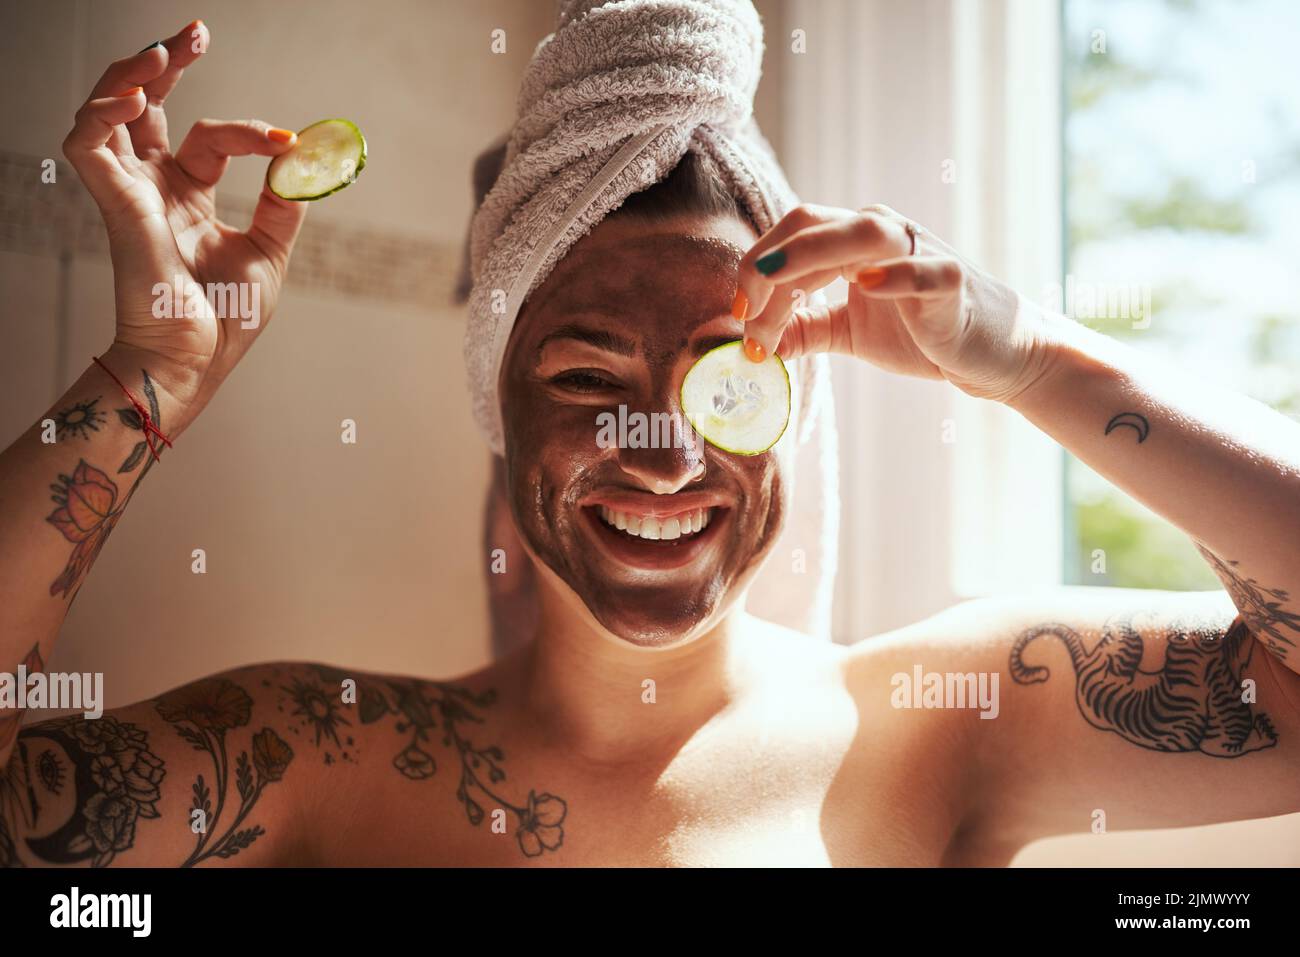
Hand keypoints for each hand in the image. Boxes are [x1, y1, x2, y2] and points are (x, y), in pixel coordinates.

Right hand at [61, 20, 306, 427]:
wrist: (197, 362)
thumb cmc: (225, 319)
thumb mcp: (268, 252)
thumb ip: (283, 204)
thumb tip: (305, 158)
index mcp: (189, 196)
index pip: (210, 138)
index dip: (248, 132)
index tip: (286, 139)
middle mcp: (155, 187)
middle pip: (146, 106)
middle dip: (167, 63)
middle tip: (196, 31)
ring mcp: (131, 194)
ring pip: (108, 113)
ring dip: (131, 75)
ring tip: (165, 50)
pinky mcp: (114, 206)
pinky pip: (87, 145)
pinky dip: (102, 115)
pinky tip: (133, 97)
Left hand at [733, 204, 1053, 403]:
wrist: (990, 353)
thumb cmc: (921, 333)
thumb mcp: (848, 331)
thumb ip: (802, 329)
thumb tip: (751, 343)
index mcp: (852, 239)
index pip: (788, 236)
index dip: (752, 271)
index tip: (737, 318)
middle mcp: (881, 232)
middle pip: (808, 226)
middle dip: (765, 270)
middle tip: (747, 320)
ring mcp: (917, 250)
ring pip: (858, 233)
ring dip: (805, 261)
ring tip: (772, 291)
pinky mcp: (951, 280)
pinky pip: (920, 269)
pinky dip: (891, 274)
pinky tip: (862, 285)